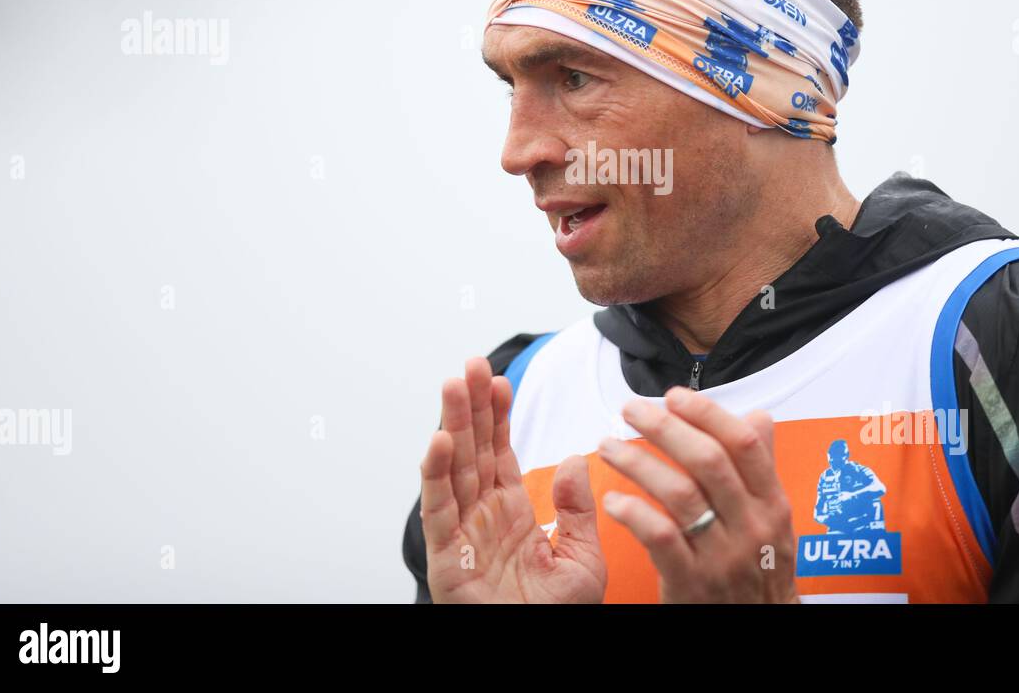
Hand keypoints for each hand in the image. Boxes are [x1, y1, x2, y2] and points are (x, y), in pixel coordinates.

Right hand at [419, 357, 606, 602]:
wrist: (538, 655)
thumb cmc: (557, 619)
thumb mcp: (583, 559)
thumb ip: (578, 510)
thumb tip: (579, 459)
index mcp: (512, 512)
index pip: (501, 452)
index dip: (499, 415)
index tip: (500, 378)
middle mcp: (482, 516)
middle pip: (473, 450)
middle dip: (472, 406)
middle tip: (472, 363)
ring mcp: (462, 535)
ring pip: (454, 469)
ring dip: (452, 425)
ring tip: (454, 384)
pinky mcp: (447, 559)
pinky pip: (440, 511)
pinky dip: (435, 475)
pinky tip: (439, 440)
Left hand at [596, 386, 799, 602]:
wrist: (761, 629)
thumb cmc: (762, 570)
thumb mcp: (775, 518)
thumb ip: (761, 467)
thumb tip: (757, 417)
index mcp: (772, 503)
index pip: (744, 445)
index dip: (708, 414)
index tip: (674, 396)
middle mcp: (751, 526)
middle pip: (707, 462)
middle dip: (664, 428)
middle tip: (631, 410)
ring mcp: (722, 556)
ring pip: (679, 494)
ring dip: (637, 463)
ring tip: (608, 447)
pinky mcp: (692, 583)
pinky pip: (659, 538)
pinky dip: (633, 513)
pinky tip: (613, 499)